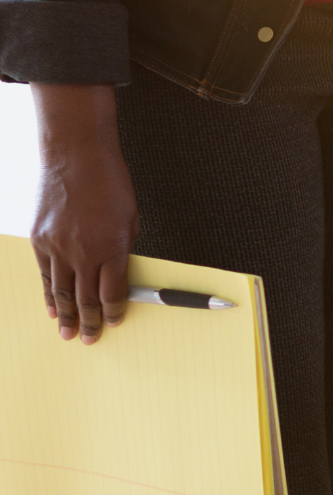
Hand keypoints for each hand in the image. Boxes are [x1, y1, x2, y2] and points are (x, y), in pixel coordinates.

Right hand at [29, 83, 137, 344]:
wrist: (76, 157)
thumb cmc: (110, 182)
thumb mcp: (131, 217)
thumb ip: (124, 248)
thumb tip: (119, 274)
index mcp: (112, 246)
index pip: (113, 291)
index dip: (114, 310)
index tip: (115, 321)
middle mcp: (83, 251)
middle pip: (86, 297)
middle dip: (91, 321)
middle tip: (91, 338)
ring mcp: (58, 247)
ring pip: (61, 291)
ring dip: (67, 315)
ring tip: (69, 333)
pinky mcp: (40, 240)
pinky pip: (44, 275)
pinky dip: (48, 294)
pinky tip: (53, 308)